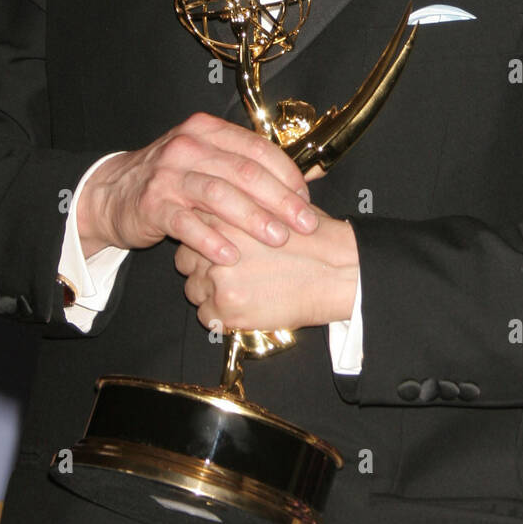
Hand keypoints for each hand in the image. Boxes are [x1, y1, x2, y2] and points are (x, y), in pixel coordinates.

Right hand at [76, 113, 316, 262]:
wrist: (113, 194)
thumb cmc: (173, 179)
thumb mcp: (208, 161)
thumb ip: (250, 165)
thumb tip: (310, 177)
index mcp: (208, 131)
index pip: (257, 148)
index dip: (287, 175)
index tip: (307, 200)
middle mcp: (188, 146)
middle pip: (244, 171)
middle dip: (280, 199)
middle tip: (304, 224)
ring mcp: (168, 175)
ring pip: (220, 194)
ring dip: (253, 219)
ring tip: (278, 239)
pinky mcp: (152, 204)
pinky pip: (187, 223)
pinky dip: (212, 240)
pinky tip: (232, 256)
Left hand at [174, 208, 358, 331]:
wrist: (338, 272)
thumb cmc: (314, 240)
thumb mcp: (275, 208)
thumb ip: (241, 209)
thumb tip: (220, 215)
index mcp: (224, 215)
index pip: (191, 227)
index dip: (205, 238)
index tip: (217, 247)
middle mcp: (215, 245)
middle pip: (184, 258)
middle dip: (202, 266)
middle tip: (229, 271)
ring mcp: (218, 278)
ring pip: (193, 289)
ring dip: (210, 292)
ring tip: (241, 290)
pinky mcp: (227, 308)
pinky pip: (206, 316)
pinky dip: (221, 315)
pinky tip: (246, 306)